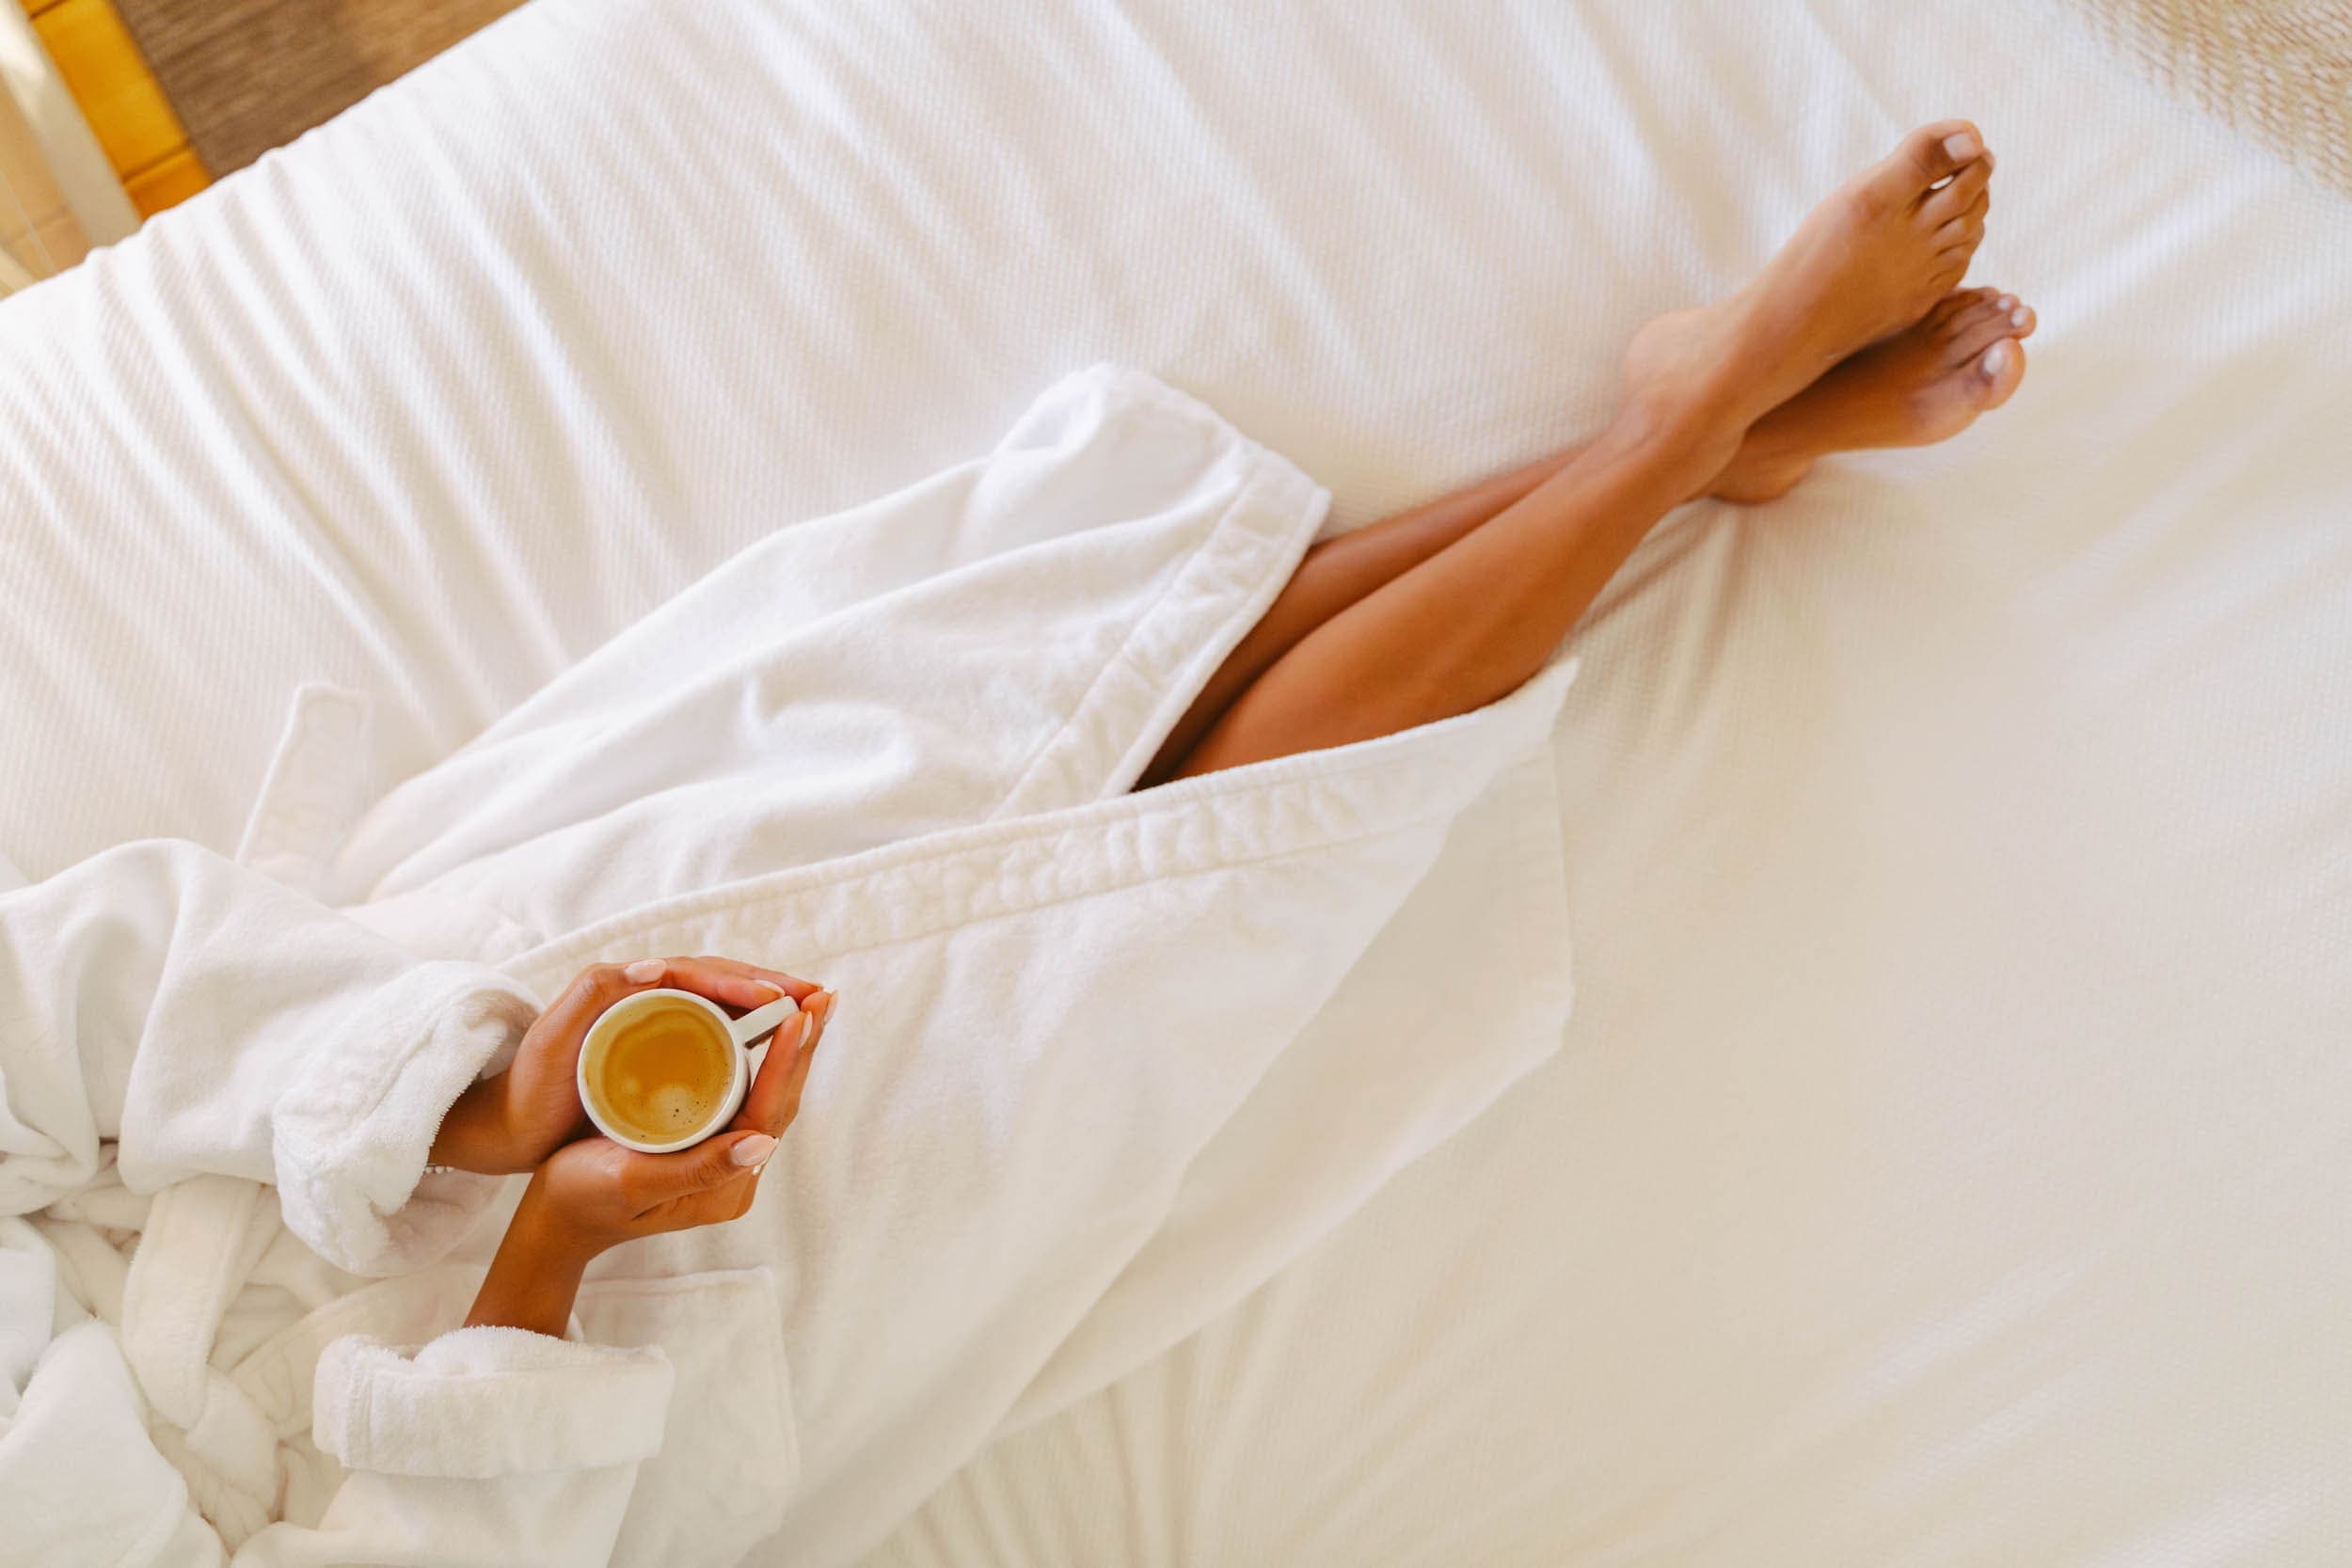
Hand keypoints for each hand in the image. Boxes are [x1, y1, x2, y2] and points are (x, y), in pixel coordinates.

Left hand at [431, 955, 822, 1174]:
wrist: (504, 1127)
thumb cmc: (529, 1086)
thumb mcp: (556, 1038)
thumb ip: (597, 994)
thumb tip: (660, 966)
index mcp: (631, 986)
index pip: (703, 974)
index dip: (747, 984)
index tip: (784, 1001)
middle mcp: (649, 997)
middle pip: (725, 983)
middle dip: (776, 988)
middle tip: (821, 1000)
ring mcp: (658, 1025)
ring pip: (728, 1008)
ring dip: (774, 1007)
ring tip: (814, 1016)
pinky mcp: (662, 1053)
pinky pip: (718, 1035)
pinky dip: (755, 1036)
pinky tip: (780, 1050)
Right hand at [462, 988, 837, 1336]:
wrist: (555, 1219)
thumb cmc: (581, 1198)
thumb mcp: (633, 1183)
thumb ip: (698, 1167)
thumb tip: (765, 1142)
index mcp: (723, 1187)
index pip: (768, 1112)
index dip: (788, 1061)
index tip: (802, 1013)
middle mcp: (734, 1175)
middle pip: (781, 1101)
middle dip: (804, 1046)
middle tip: (823, 993)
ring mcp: (725, 1160)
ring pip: (770, 1095)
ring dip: (792, 1048)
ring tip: (810, 1002)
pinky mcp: (711, 1145)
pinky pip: (749, 1094)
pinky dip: (767, 1058)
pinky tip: (771, 1028)